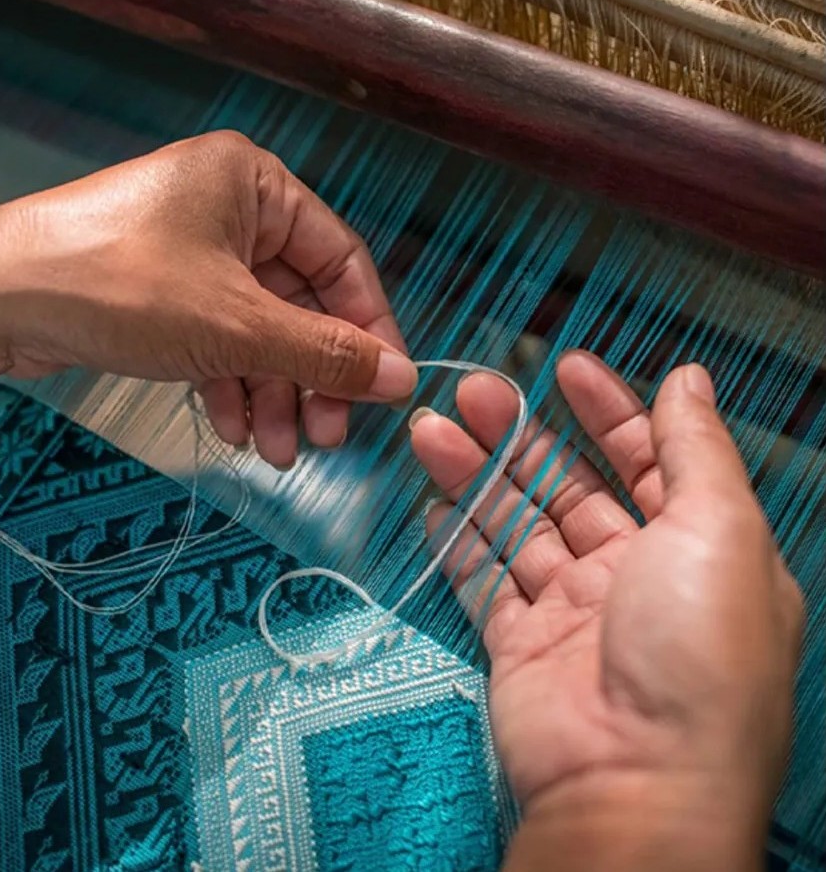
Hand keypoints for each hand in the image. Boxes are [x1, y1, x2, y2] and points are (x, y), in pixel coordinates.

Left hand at [0, 131, 416, 465]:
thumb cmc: (120, 287)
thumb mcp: (236, 325)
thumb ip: (323, 352)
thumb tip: (401, 378)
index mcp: (256, 184)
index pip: (341, 258)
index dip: (369, 330)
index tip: (385, 391)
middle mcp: (229, 209)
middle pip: (298, 302)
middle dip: (312, 375)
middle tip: (327, 438)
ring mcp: (191, 251)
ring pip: (257, 328)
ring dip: (272, 390)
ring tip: (279, 451)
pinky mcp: (160, 290)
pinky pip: (216, 337)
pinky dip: (229, 382)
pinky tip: (234, 428)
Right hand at [411, 354, 803, 868]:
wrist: (634, 785)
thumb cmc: (697, 657)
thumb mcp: (719, 529)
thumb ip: (697, 448)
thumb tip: (689, 379)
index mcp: (695, 548)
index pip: (646, 460)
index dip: (608, 410)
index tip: (565, 367)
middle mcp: (635, 577)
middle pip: (568, 486)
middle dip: (522, 435)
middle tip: (473, 391)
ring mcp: (572, 613)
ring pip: (516, 526)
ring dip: (476, 475)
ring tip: (432, 430)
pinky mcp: (521, 647)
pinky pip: (484, 582)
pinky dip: (457, 541)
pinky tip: (432, 502)